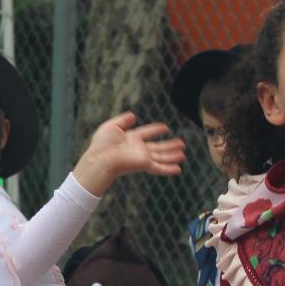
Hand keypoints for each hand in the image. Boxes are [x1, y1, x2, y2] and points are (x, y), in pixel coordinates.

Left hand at [71, 114, 185, 195]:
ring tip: (183, 155)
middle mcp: (138, 149)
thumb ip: (123, 120)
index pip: (147, 133)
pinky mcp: (144, 164)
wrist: (101, 158)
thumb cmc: (102, 143)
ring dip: (172, 156)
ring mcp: (142, 157)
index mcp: (131, 138)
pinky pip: (159, 167)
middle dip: (169, 146)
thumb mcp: (111, 126)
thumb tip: (133, 115)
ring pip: (161, 157)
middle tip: (182, 143)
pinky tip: (179, 170)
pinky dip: (169, 169)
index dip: (156, 130)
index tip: (165, 127)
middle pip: (157, 147)